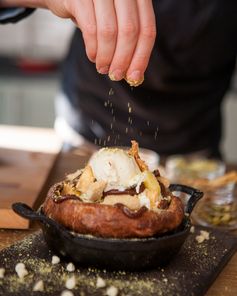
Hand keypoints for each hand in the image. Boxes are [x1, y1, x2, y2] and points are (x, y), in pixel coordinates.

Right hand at [2, 0, 156, 85]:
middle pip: (130, 31)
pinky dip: (93, 49)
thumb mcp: (116, 19)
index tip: (134, 76)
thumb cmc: (95, 10)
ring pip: (109, 32)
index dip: (141, 56)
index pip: (147, 28)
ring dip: (106, 57)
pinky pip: (90, 30)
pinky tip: (93, 57)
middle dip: (123, 60)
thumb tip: (133, 72)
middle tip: (116, 75)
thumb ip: (127, 39)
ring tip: (102, 68)